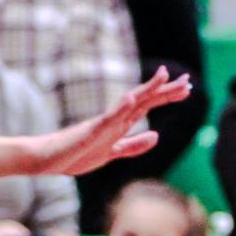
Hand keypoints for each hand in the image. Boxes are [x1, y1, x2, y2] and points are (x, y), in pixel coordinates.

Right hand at [26, 67, 191, 177]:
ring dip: (147, 90)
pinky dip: (119, 109)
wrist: (47, 159)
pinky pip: (106, 120)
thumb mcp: (112, 152)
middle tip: (188, 81)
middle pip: (144, 100)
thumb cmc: (75, 155)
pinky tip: (130, 99)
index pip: (148, 106)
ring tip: (164, 76)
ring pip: (129, 104)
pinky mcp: (90, 131)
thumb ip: (133, 145)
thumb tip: (157, 136)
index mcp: (120, 125)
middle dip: (166, 91)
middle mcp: (114, 119)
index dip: (167, 97)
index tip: (187, 88)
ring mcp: (102, 124)